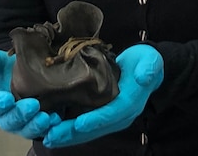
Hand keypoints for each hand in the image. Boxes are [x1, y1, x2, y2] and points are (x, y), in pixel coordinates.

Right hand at [0, 49, 60, 138]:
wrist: (28, 75)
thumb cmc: (10, 72)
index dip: (0, 103)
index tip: (6, 98)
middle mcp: (9, 117)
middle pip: (12, 121)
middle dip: (21, 114)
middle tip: (32, 105)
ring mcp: (25, 123)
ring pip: (29, 128)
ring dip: (36, 125)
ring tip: (46, 117)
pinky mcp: (40, 125)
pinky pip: (46, 130)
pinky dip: (51, 127)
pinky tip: (57, 119)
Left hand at [43, 43, 163, 147]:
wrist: (146, 67)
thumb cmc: (145, 62)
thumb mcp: (150, 61)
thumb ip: (148, 68)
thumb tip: (144, 75)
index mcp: (131, 103)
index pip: (112, 113)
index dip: (96, 119)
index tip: (79, 123)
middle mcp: (121, 116)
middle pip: (96, 128)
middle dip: (73, 133)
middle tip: (52, 135)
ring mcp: (111, 118)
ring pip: (88, 131)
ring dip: (68, 135)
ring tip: (48, 137)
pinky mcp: (103, 116)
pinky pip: (86, 127)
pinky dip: (70, 131)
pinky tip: (54, 131)